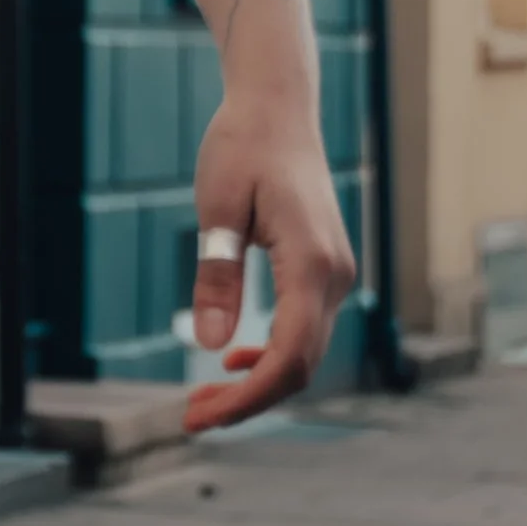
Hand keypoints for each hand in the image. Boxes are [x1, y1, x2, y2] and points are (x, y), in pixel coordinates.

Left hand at [183, 87, 357, 433]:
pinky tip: (235, 361)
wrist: (277, 107)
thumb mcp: (217, 208)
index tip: (201, 417)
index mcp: (310, 262)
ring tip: (205, 398)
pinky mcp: (325, 271)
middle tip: (191, 418)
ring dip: (259, 384)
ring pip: (306, 353)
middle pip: (300, 367)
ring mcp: (336, 274)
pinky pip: (305, 330)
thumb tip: (212, 346)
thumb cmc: (242, 146)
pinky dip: (272, 356)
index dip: (247, 399)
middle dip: (248, 402)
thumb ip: (218, 277)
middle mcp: (335, 275)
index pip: (289, 358)